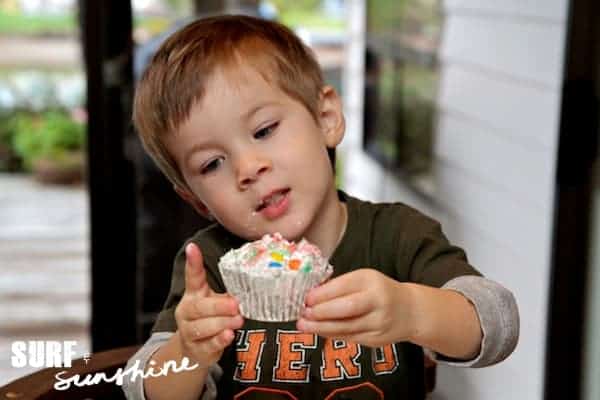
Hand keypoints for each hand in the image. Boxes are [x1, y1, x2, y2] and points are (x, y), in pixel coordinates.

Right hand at [174, 243, 243, 366]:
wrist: (195, 349)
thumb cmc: (211, 319)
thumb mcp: (216, 303)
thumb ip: (228, 294)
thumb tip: (254, 285)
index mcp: (194, 294)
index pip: (192, 276)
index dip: (193, 262)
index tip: (193, 247)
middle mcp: (188, 311)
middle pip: (199, 307)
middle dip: (219, 306)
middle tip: (236, 304)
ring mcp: (189, 331)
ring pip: (202, 326)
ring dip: (222, 322)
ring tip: (237, 320)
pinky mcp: (197, 349)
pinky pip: (207, 344)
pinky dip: (219, 340)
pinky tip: (228, 335)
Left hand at [296, 268, 418, 346]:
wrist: (410, 311)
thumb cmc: (378, 292)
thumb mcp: (364, 280)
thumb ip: (341, 286)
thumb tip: (310, 295)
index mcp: (371, 281)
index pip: (344, 286)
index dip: (322, 294)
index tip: (306, 298)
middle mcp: (377, 301)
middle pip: (347, 308)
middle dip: (321, 312)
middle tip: (303, 314)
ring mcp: (378, 322)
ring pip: (346, 327)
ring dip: (321, 327)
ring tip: (304, 325)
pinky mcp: (377, 339)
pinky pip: (349, 337)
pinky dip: (331, 334)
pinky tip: (318, 331)